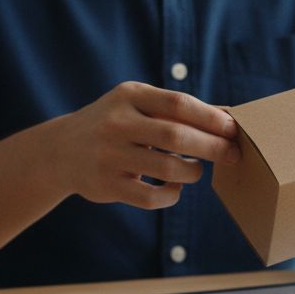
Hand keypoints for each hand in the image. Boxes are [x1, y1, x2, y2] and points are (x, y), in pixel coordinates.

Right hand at [51, 81, 239, 208]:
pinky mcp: (107, 184)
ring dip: (193, 171)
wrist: (60, 150)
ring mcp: (110, 155)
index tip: (234, 130)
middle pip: (177, 136)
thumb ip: (174, 110)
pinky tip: (174, 187)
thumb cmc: (116, 124)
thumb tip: (227, 119)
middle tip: (232, 155)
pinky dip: (172, 195)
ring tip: (195, 169)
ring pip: (168, 169)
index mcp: (129, 96)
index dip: (211, 118)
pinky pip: (152, 197)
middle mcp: (117, 123)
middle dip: (213, 147)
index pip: (178, 103)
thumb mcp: (136, 104)